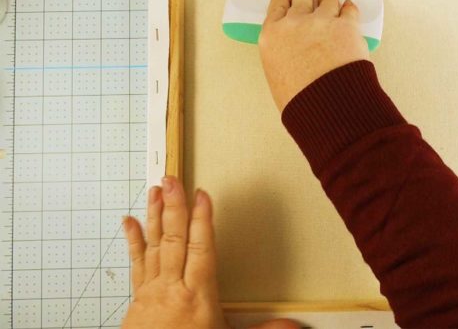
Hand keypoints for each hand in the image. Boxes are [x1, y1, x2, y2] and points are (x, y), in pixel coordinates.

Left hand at [122, 177, 298, 328]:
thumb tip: (293, 327)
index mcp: (197, 297)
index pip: (201, 250)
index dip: (203, 220)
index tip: (202, 195)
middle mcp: (172, 289)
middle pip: (174, 240)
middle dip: (174, 207)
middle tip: (171, 179)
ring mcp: (151, 292)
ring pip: (153, 246)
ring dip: (154, 216)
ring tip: (154, 191)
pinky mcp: (136, 299)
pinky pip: (135, 264)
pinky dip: (133, 241)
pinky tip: (129, 222)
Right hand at [258, 0, 368, 110]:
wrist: (326, 105)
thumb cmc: (300, 101)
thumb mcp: (277, 79)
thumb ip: (282, 59)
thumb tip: (294, 58)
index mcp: (272, 37)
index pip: (276, 7)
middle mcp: (294, 23)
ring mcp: (322, 21)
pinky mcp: (346, 25)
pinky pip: (348, 9)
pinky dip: (348, 7)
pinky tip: (349, 6)